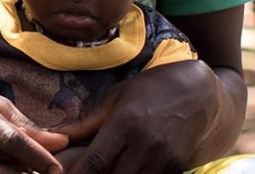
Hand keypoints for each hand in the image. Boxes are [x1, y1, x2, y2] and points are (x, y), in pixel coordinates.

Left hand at [49, 61, 222, 173]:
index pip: (95, 161)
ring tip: (105, 172)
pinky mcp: (177, 169)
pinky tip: (125, 170)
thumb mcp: (116, 98)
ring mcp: (164, 159)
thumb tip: (54, 136)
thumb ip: (86, 123)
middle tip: (83, 173)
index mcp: (126, 124)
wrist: (199, 92)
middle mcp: (146, 145)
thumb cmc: (151, 90)